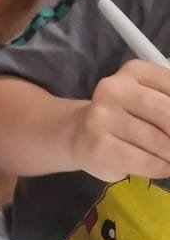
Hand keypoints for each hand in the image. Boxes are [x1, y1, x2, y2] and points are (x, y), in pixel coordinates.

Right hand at [69, 60, 169, 180]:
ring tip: (169, 157)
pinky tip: (161, 166)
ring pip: (160, 142)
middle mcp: (114, 89)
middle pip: (168, 114)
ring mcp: (102, 117)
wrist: (79, 135)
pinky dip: (162, 168)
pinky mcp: (99, 146)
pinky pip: (147, 161)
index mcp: (134, 71)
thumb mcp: (151, 99)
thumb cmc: (125, 117)